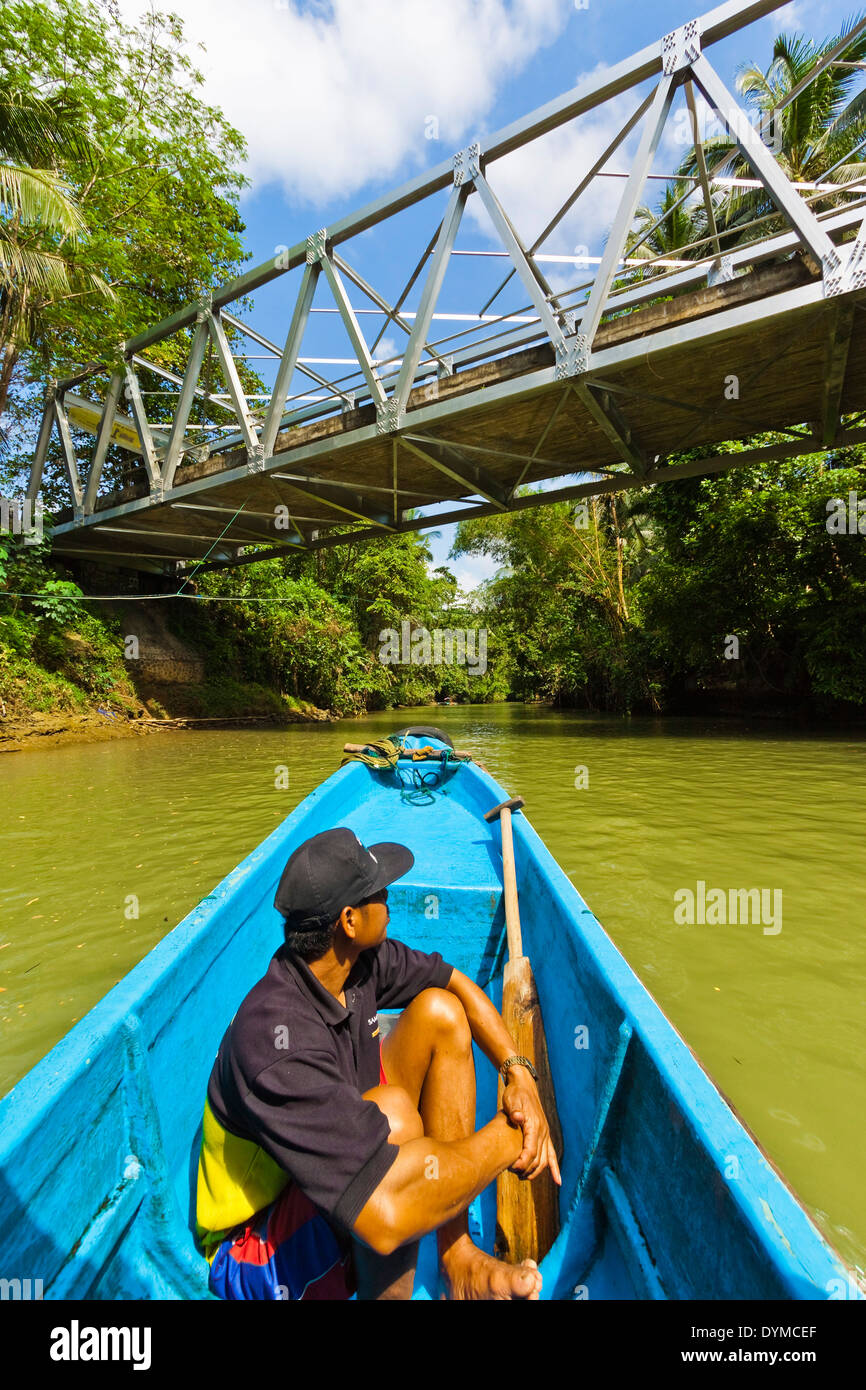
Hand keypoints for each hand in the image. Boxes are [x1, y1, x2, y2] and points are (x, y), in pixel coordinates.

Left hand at [501, 1069, 561, 1185]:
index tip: (513, 1168)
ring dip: (536, 1171)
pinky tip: (558, 1181)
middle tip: (514, 1174)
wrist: (524, 1085)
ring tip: (523, 1177)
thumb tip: (518, 1117)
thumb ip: (514, 1110)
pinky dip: (554, 1168)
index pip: (530, 1150)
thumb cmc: (515, 1093)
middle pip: (538, 1158)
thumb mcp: (511, 1100)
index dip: (523, 1162)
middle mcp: (543, 1132)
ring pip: (545, 1159)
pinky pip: (552, 1155)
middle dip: (527, 1169)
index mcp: (534, 1125)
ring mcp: (546, 1134)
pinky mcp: (545, 1135)